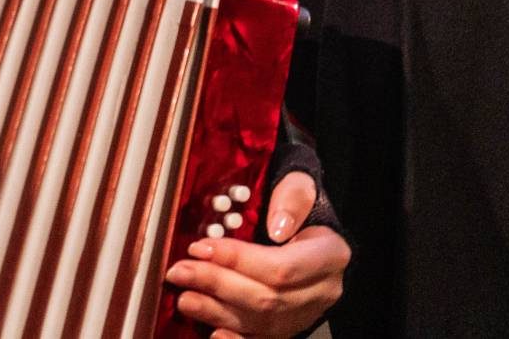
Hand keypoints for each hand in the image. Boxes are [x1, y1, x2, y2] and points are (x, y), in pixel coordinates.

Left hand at [164, 171, 346, 335]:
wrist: (309, 226)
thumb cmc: (298, 204)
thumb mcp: (300, 185)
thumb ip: (293, 198)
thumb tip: (277, 227)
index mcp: (330, 256)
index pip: (282, 267)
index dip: (238, 260)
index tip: (200, 246)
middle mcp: (322, 291)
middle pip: (268, 297)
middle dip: (217, 284)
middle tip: (179, 270)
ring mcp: (306, 312)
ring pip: (261, 320)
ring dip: (216, 310)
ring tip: (183, 296)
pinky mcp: (289, 325)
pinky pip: (262, 338)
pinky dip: (236, 338)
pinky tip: (212, 333)